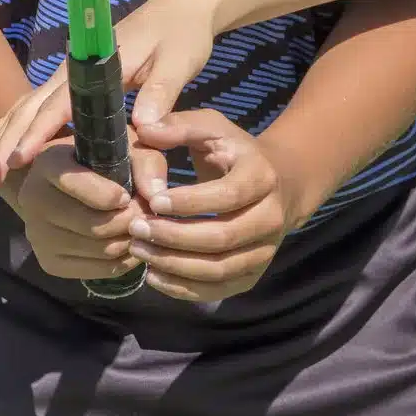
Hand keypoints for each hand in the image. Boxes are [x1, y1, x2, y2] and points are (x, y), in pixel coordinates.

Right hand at [0, 0, 220, 192]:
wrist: (182, 8)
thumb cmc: (182, 35)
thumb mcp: (179, 62)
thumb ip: (161, 92)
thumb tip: (144, 126)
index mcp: (96, 64)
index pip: (60, 103)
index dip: (37, 132)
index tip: (16, 160)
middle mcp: (75, 69)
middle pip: (32, 107)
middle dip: (7, 142)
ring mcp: (71, 74)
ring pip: (28, 107)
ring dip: (5, 137)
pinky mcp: (75, 81)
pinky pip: (39, 106)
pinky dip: (17, 126)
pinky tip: (3, 147)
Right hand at [3, 139, 167, 281]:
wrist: (70, 187)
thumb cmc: (105, 160)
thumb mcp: (127, 149)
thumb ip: (145, 164)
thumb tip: (155, 196)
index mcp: (48, 163)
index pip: (75, 183)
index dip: (109, 194)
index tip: (127, 196)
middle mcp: (33, 199)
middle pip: (91, 224)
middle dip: (127, 221)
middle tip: (145, 215)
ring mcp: (38, 234)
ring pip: (97, 250)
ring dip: (129, 241)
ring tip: (141, 227)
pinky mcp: (49, 262)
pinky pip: (95, 270)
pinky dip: (122, 261)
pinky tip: (130, 244)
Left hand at [123, 110, 292, 302]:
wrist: (279, 184)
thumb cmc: (234, 154)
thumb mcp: (212, 129)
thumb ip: (179, 125)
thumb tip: (144, 127)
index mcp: (263, 177)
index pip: (227, 196)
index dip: (189, 202)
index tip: (153, 200)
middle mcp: (272, 217)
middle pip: (222, 238)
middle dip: (174, 237)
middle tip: (136, 229)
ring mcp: (265, 250)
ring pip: (219, 269)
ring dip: (174, 265)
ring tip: (139, 250)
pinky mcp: (253, 274)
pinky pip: (218, 290)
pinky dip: (183, 289)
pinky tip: (154, 274)